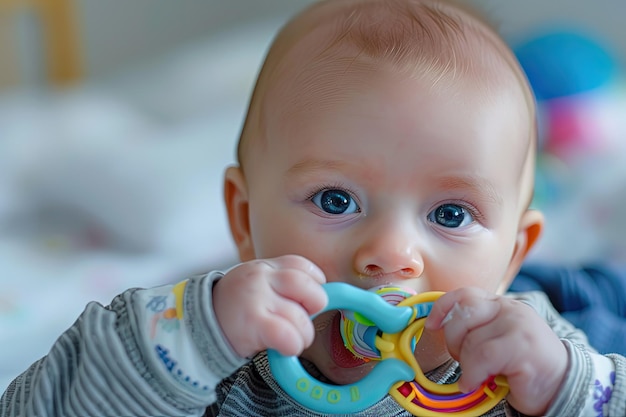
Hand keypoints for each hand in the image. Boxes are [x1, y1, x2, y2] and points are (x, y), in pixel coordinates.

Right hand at [213, 255, 327, 358]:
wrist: (195, 329)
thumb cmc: (234, 311)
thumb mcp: (255, 287)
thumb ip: (281, 286)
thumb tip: (319, 300)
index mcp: (264, 267)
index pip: (302, 266)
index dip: (314, 284)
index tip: (309, 301)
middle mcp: (260, 278)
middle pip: (308, 288)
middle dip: (315, 307)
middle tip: (303, 321)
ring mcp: (255, 298)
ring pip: (300, 318)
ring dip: (303, 335)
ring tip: (290, 339)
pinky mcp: (252, 322)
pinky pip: (288, 335)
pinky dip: (293, 345)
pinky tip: (284, 348)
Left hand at [425, 287, 567, 415]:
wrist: (561, 385)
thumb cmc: (521, 364)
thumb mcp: (495, 337)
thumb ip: (475, 327)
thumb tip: (438, 326)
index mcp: (500, 304)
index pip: (464, 294)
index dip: (442, 308)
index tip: (432, 326)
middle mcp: (509, 309)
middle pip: (461, 316)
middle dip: (453, 342)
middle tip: (464, 361)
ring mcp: (518, 326)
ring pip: (470, 342)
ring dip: (467, 365)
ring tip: (479, 374)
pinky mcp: (523, 347)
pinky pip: (482, 358)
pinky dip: (473, 375)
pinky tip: (478, 382)